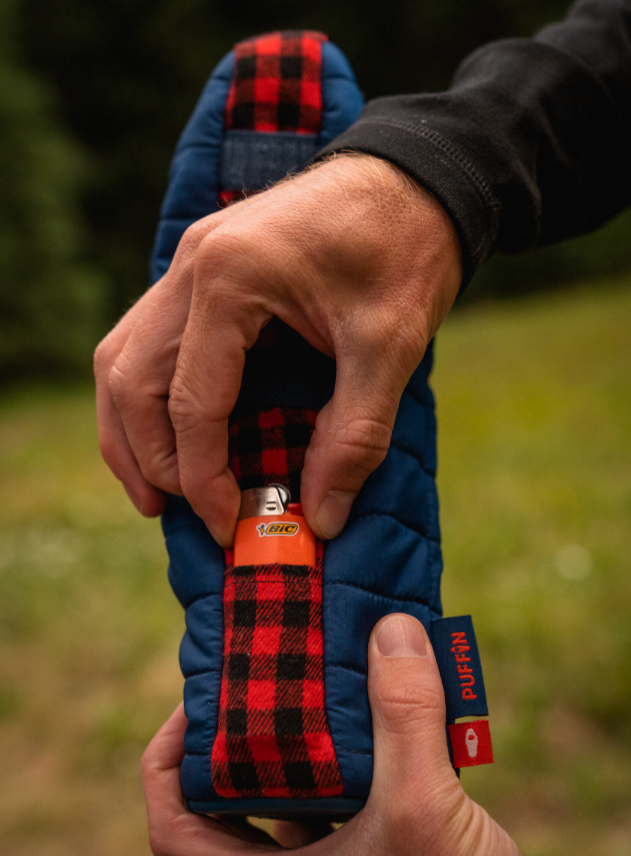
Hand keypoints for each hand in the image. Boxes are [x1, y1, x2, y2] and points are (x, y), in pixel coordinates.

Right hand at [95, 154, 461, 543]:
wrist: (414, 177)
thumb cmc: (406, 251)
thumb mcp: (391, 347)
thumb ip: (355, 436)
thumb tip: (323, 517)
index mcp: (230, 277)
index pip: (191, 402)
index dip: (203, 476)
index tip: (228, 524)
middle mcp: (192, 264)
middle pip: (131, 379)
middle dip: (150, 458)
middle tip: (176, 513)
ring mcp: (191, 260)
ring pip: (123, 357)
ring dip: (130, 428)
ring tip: (154, 488)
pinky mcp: (203, 265)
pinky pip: (146, 337)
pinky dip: (147, 392)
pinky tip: (168, 428)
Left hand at [142, 615, 519, 855]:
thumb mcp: (424, 812)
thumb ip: (405, 720)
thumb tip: (391, 630)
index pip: (175, 826)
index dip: (169, 759)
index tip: (196, 700)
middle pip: (236, 795)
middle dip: (246, 730)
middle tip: (262, 670)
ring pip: (296, 791)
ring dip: (308, 735)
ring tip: (322, 674)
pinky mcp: (376, 849)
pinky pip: (347, 793)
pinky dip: (356, 750)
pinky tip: (381, 706)